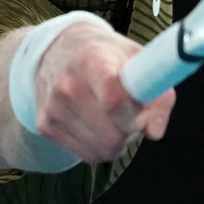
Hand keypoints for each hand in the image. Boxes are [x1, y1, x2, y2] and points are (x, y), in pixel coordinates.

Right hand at [32, 21, 175, 163]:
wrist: (57, 49)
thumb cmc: (105, 54)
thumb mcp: (136, 58)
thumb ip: (157, 93)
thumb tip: (154, 132)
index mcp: (91, 60)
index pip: (114, 100)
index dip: (136, 114)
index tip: (143, 108)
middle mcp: (66, 85)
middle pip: (112, 135)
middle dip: (131, 131)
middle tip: (133, 115)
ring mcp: (53, 108)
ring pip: (102, 150)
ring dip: (118, 142)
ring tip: (115, 118)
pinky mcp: (45, 126)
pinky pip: (87, 155)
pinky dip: (100, 147)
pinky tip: (99, 125)